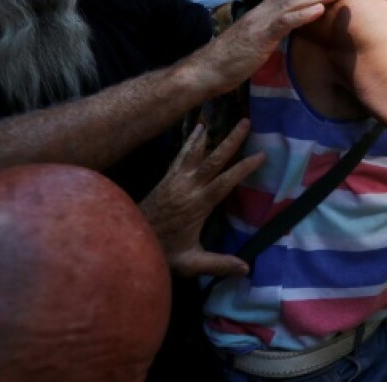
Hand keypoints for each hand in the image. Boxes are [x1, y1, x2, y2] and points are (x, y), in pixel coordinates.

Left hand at [138, 121, 264, 276]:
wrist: (125, 243)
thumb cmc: (161, 253)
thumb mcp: (190, 263)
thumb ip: (218, 264)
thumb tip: (247, 269)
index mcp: (197, 205)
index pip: (224, 182)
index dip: (243, 168)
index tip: (261, 155)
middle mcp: (187, 188)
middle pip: (212, 160)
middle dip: (231, 141)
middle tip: (246, 122)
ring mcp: (175, 181)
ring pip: (195, 153)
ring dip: (209, 136)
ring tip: (219, 118)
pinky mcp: (166, 179)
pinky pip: (181, 155)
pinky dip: (191, 142)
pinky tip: (197, 130)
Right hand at [203, 0, 343, 92]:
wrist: (208, 69)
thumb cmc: (230, 58)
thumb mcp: (254, 40)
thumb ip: (269, 30)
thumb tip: (285, 29)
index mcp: (260, 12)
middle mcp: (261, 11)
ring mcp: (260, 22)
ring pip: (292, 2)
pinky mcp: (260, 35)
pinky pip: (284, 21)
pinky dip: (304, 14)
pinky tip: (320, 9)